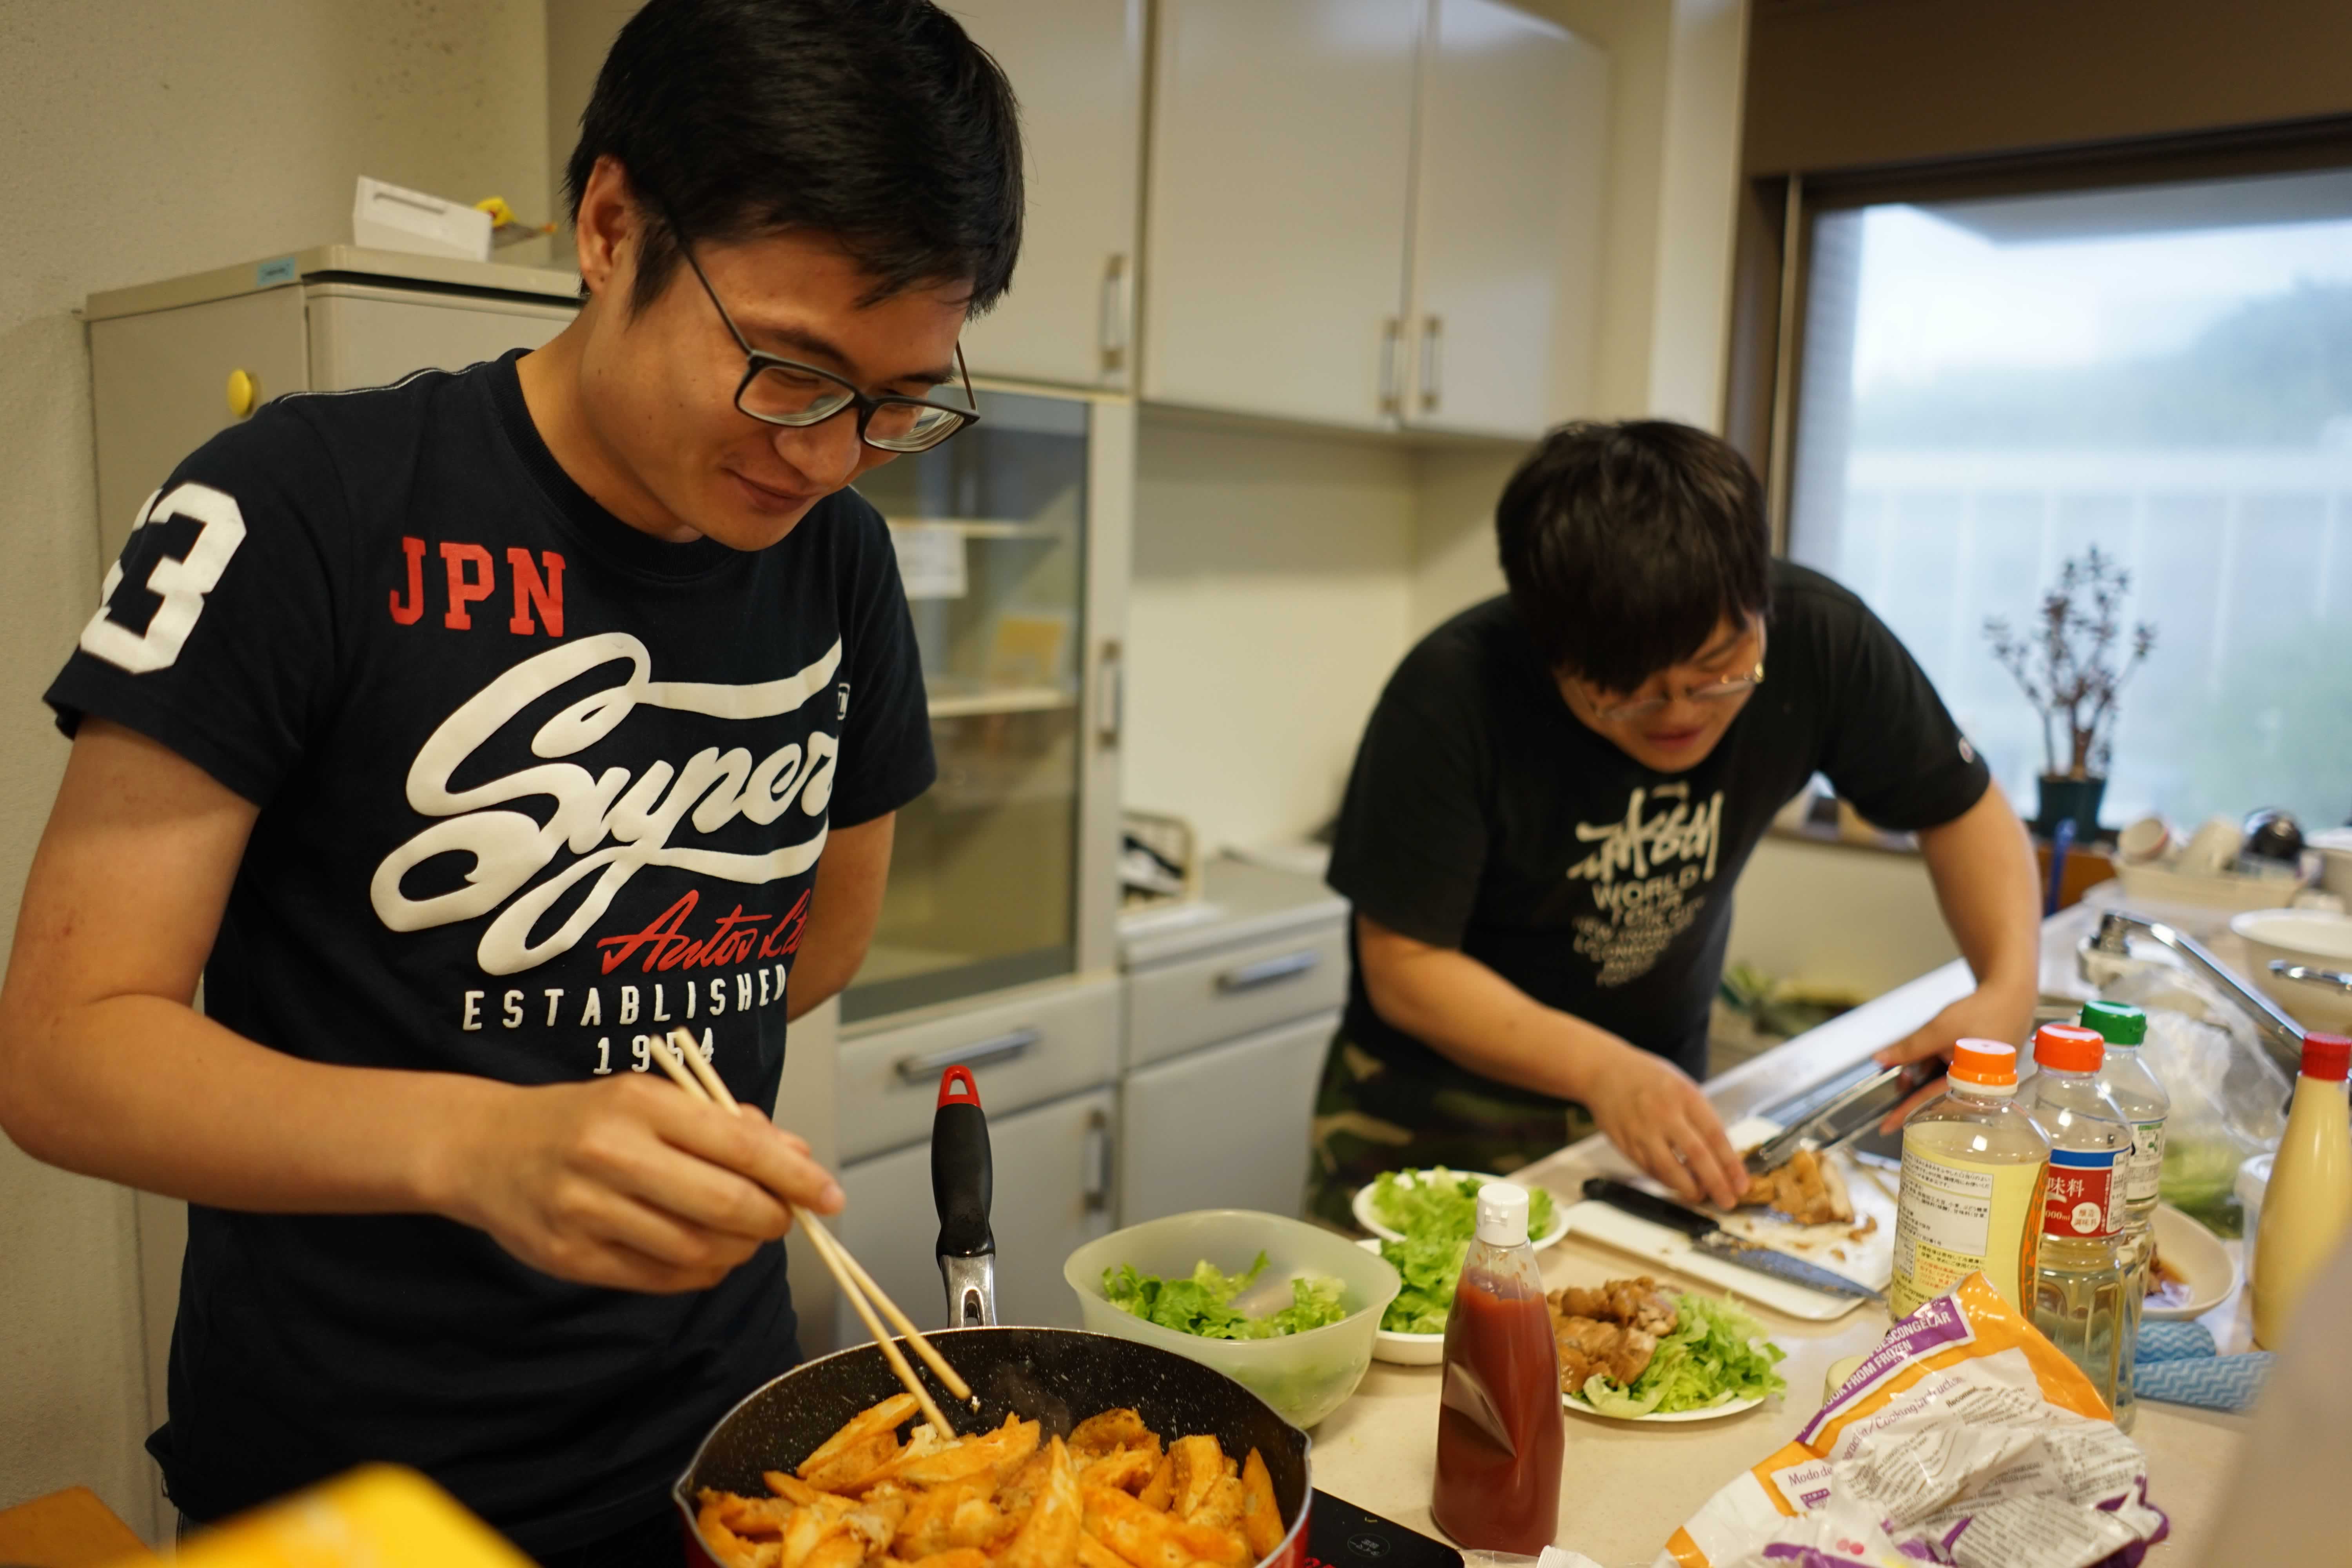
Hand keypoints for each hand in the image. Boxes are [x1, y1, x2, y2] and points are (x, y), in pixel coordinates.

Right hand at [430, 1074, 843, 1293]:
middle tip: (785, 1218)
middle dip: (772, 1219)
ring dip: (739, 1250)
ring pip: (696, 1249)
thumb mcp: (653, 1098)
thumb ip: (726, 1126)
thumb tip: (797, 1157)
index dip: (796, 1177)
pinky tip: (705, 1253)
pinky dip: (700, 1272)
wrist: (484, 1148)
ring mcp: (586, 1211)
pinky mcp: (570, 1258)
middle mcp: (611, 1155)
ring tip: (744, 1235)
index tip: (831, 1195)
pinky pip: (659, 1278)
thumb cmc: (585, 1119)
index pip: (739, 1145)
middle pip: (724, 1205)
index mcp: (639, 1104)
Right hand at [1582, 1041, 1747, 1209]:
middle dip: (1716, 1184)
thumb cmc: (1647, 1077)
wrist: (1603, 1071)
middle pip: (1697, 1156)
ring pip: (1670, 1170)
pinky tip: (1676, 1184)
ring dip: (1689, 1189)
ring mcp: (1643, 1130)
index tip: (1741, 1184)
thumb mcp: (1681, 1086)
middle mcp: (1664, 1113)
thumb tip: (1720, 1154)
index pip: (1715, 1136)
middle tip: (1728, 1201)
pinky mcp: (1625, 1143)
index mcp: (1685, 1096)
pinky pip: (1649, 1170)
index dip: (1731, 1165)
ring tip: (1700, 1195)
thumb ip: (1699, 1116)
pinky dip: (1665, 1181)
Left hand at [1872, 983, 2036, 1129]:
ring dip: (1925, 1072)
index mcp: (1972, 1086)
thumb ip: (1909, 1048)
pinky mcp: (1981, 1068)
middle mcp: (1980, 1088)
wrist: (2010, 994)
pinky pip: (1954, 1073)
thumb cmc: (1981, 1012)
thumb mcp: (1938, 1031)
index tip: (1886, 1127)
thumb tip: (1881, 1059)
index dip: (1904, 1112)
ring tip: (1913, 1064)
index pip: (1930, 1103)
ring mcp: (1981, 1078)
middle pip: (1936, 1094)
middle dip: (1914, 1084)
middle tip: (1899, 1077)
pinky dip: (1938, 1065)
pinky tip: (1931, 1055)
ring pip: (1943, 1082)